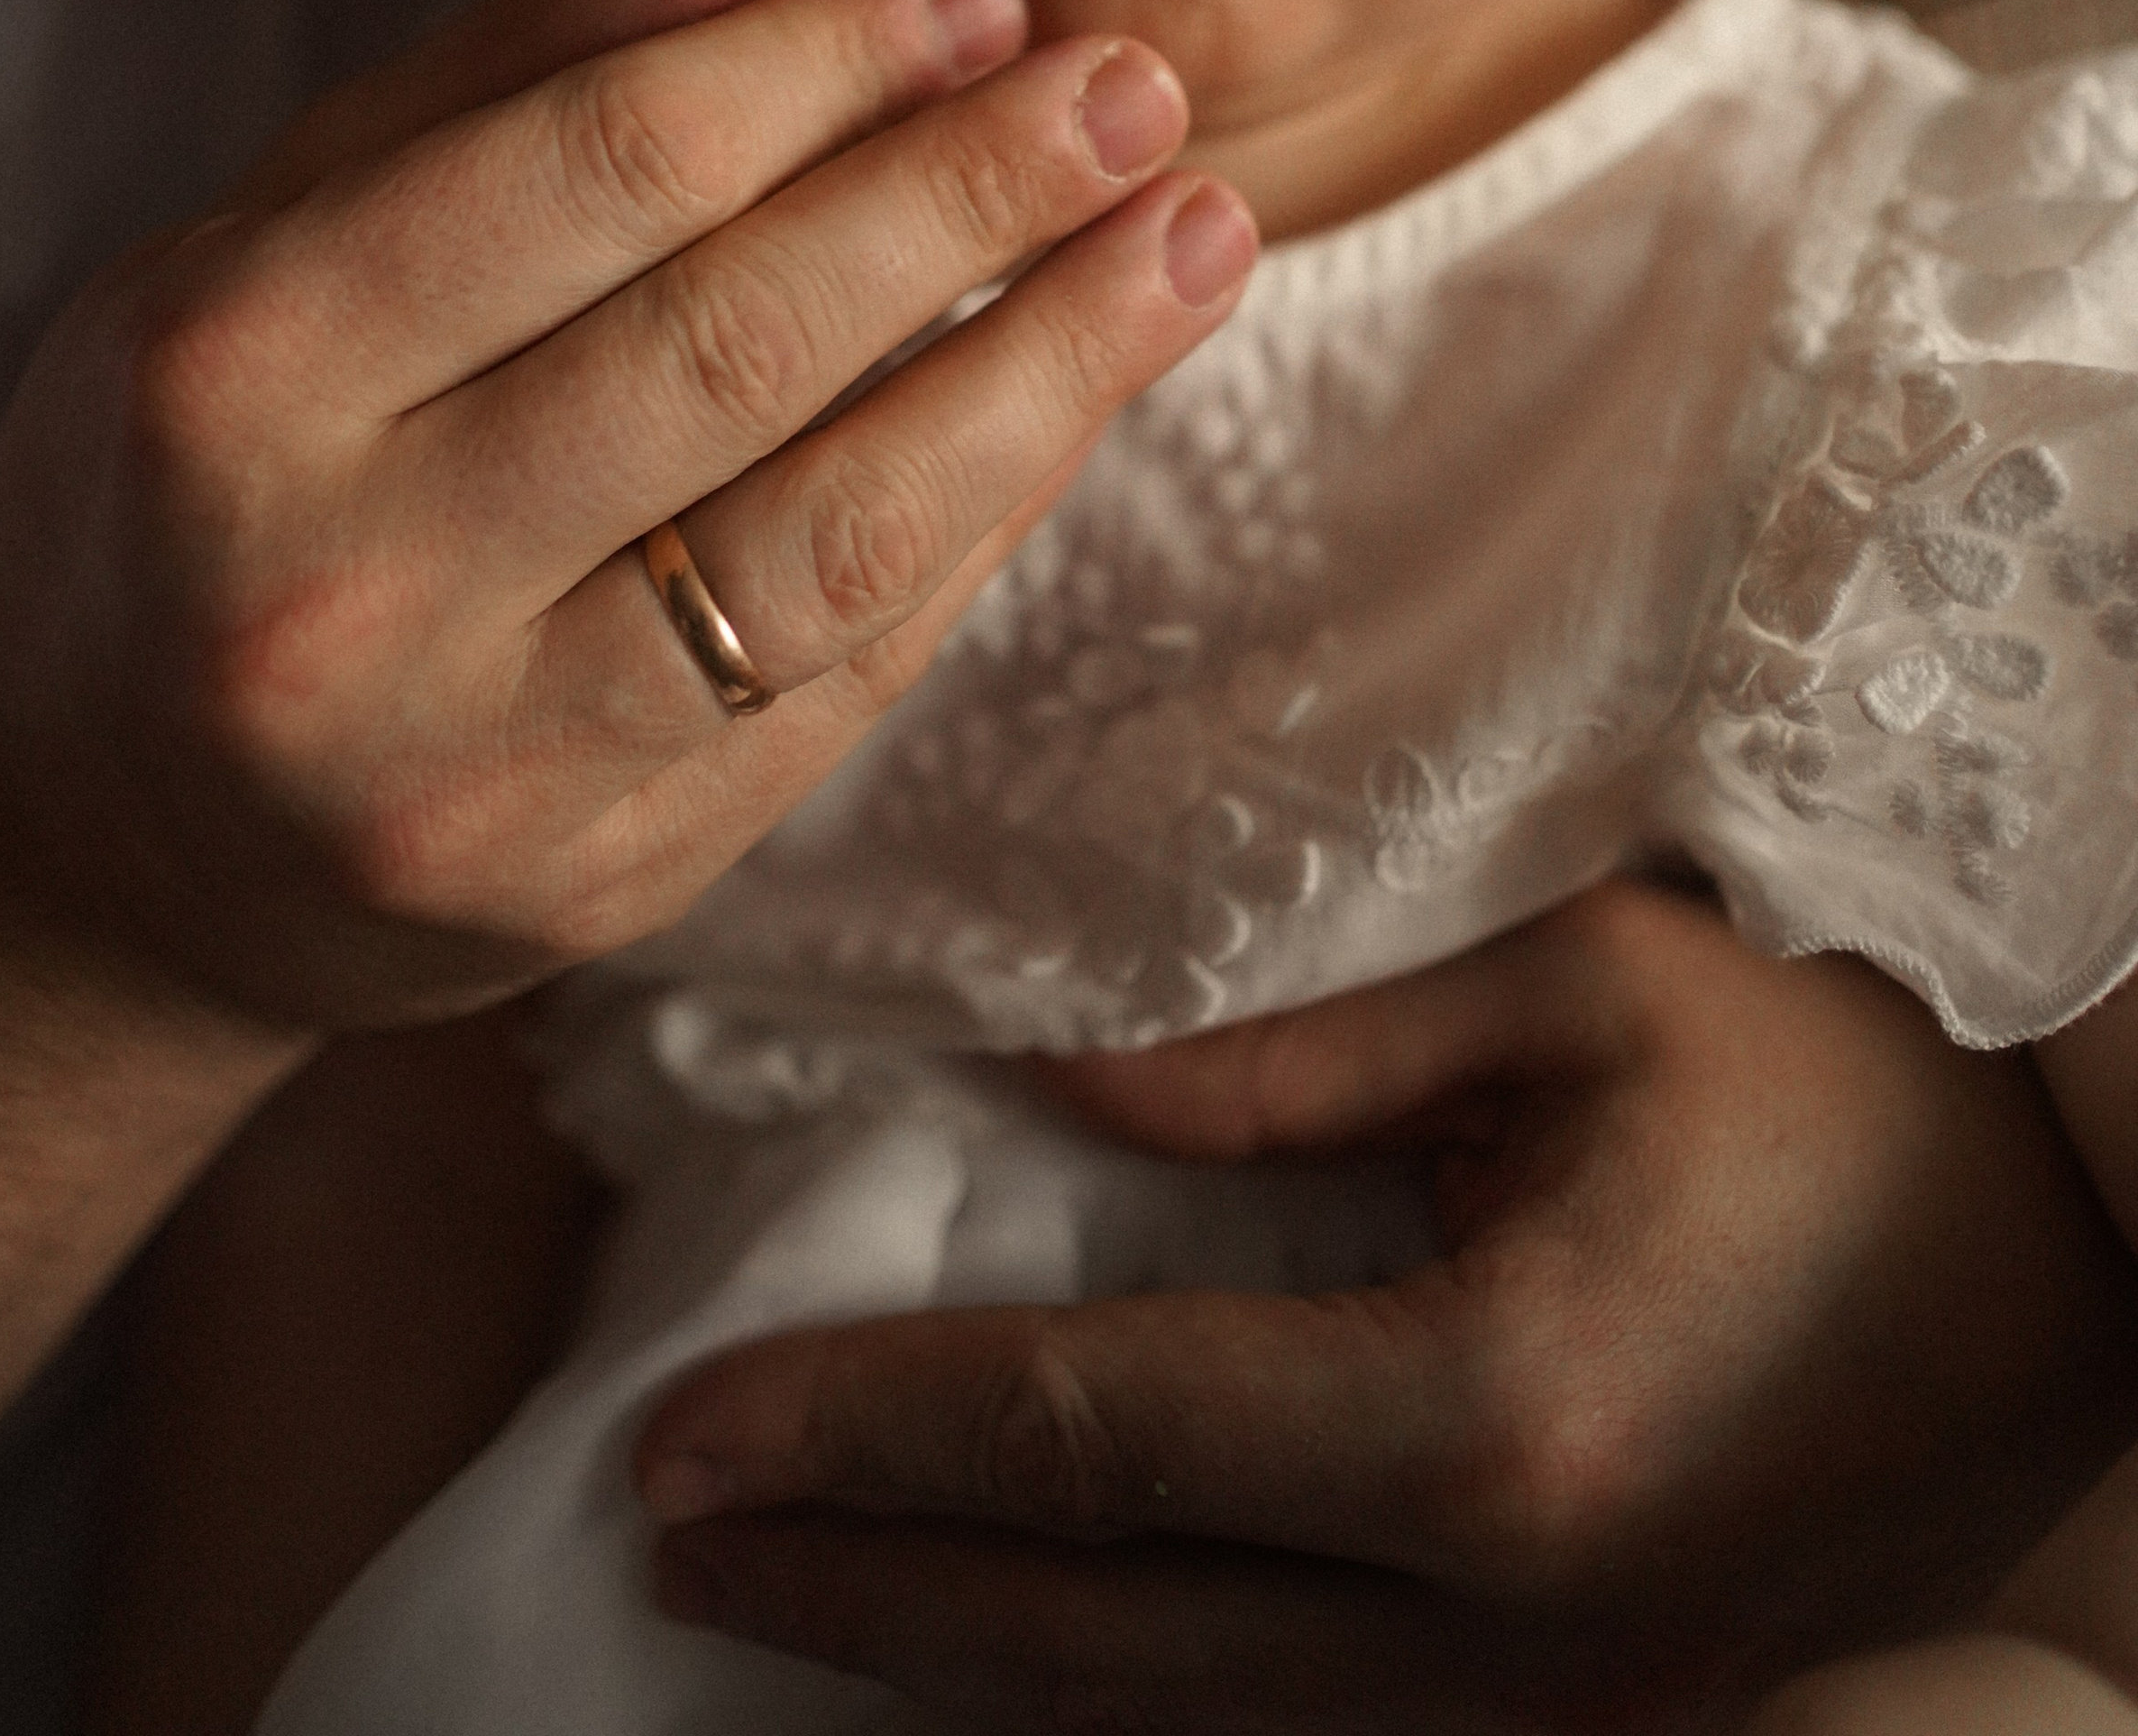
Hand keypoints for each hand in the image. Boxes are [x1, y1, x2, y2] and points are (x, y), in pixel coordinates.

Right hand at [0, 0, 1253, 1037]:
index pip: (599, 172)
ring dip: (1053, 369)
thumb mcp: (284, 225)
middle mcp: (345, 588)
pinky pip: (852, 677)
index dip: (823, 62)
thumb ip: (537, 54)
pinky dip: (986, 517)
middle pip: (738, 347)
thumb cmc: (190, 474)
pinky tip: (1079, 397)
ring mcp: (478, 769)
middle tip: (1134, 87)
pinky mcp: (598, 888)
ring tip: (1192, 236)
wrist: (101, 845)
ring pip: (836, 537)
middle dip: (972, 196)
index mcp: (236, 373)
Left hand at [637, 881, 2137, 1732]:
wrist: (2107, 1268)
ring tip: (782, 1599)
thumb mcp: (1581, 991)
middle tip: (660, 1537)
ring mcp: (1558, 1709)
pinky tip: (1016, 1646)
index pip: (1093, 1442)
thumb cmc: (1858, 1082)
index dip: (869, 1434)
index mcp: (1487, 1426)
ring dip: (962, 1663)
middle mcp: (1504, 1626)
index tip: (684, 1427)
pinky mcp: (1593, 1713)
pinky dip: (1123, 1696)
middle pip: (1097, 1641)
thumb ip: (1290, 1057)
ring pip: (1183, 1728)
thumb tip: (1052, 1098)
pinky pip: (1298, 1733)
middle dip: (858, 1588)